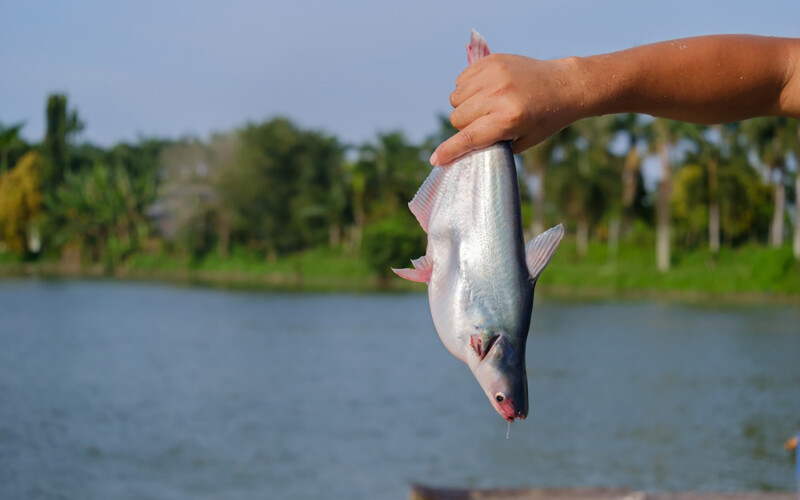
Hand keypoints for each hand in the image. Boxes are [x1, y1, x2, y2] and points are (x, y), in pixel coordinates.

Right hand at [431, 54, 585, 165]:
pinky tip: (485, 91)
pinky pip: (461, 80)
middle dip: (465, 126)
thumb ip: (491, 144)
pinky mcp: (492, 60)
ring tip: (485, 106)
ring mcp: (494, 74)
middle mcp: (499, 95)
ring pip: (455, 98)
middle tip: (484, 124)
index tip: (436, 159)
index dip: (450, 150)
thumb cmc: (545, 120)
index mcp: (509, 118)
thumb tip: (460, 149)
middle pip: (457, 118)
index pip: (469, 137)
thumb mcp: (522, 140)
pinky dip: (467, 88)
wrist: (564, 85)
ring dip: (465, 106)